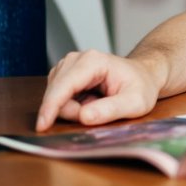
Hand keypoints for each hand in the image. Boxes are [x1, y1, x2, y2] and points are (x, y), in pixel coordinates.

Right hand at [36, 50, 161, 130]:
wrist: (143, 76)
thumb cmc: (141, 87)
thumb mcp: (136, 102)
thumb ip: (112, 109)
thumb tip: (85, 116)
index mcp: (93, 61)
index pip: (63, 86)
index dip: (51, 107)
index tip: (42, 125)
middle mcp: (76, 59)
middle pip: (57, 93)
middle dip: (72, 112)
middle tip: (98, 114)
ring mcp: (68, 66)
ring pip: (55, 97)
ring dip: (72, 109)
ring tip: (97, 105)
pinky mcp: (65, 75)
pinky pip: (58, 98)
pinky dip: (72, 106)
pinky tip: (90, 102)